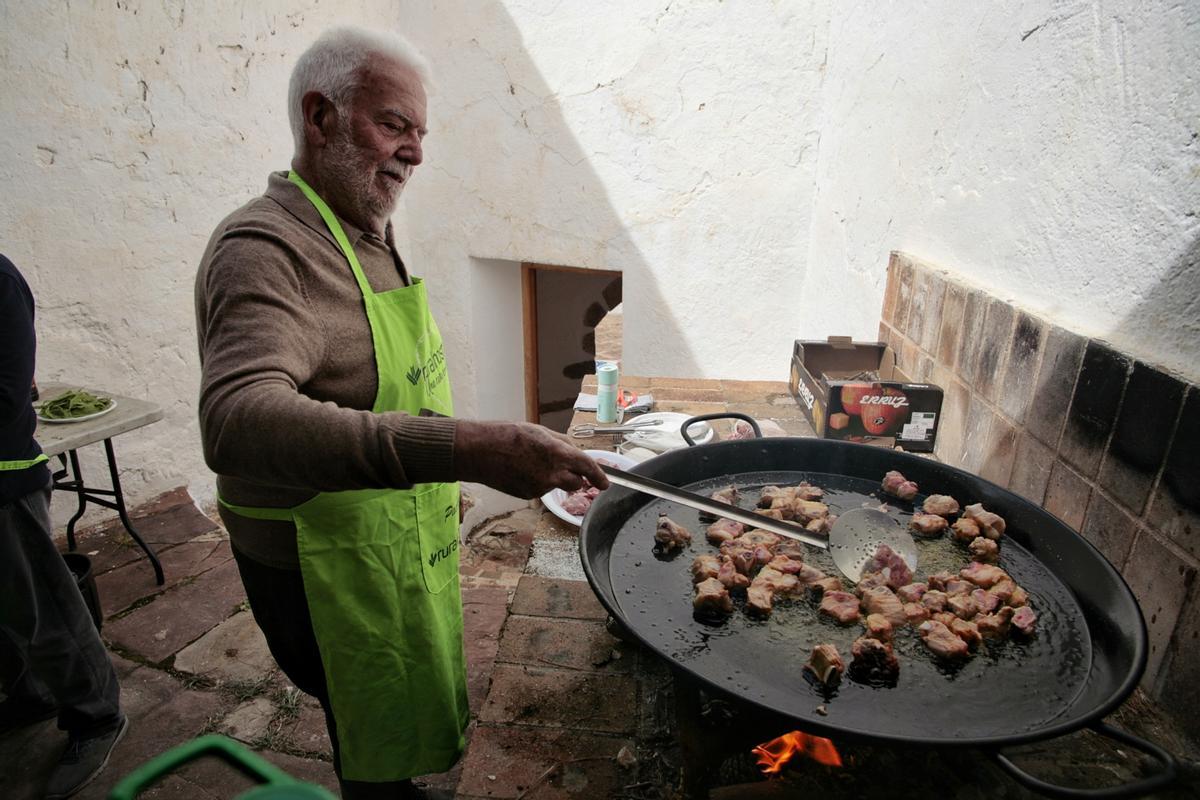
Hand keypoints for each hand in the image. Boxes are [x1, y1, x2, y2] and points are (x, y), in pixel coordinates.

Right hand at [453, 420, 610, 498]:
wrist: (479, 451)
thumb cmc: (507, 435)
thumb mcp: (539, 431)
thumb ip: (561, 443)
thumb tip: (573, 452)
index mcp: (558, 453)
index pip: (587, 467)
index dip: (599, 476)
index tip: (605, 483)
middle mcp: (552, 474)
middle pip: (576, 484)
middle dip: (577, 479)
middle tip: (568, 471)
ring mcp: (539, 487)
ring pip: (556, 486)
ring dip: (553, 478)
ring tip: (533, 463)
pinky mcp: (527, 495)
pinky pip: (540, 490)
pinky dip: (537, 482)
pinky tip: (522, 470)